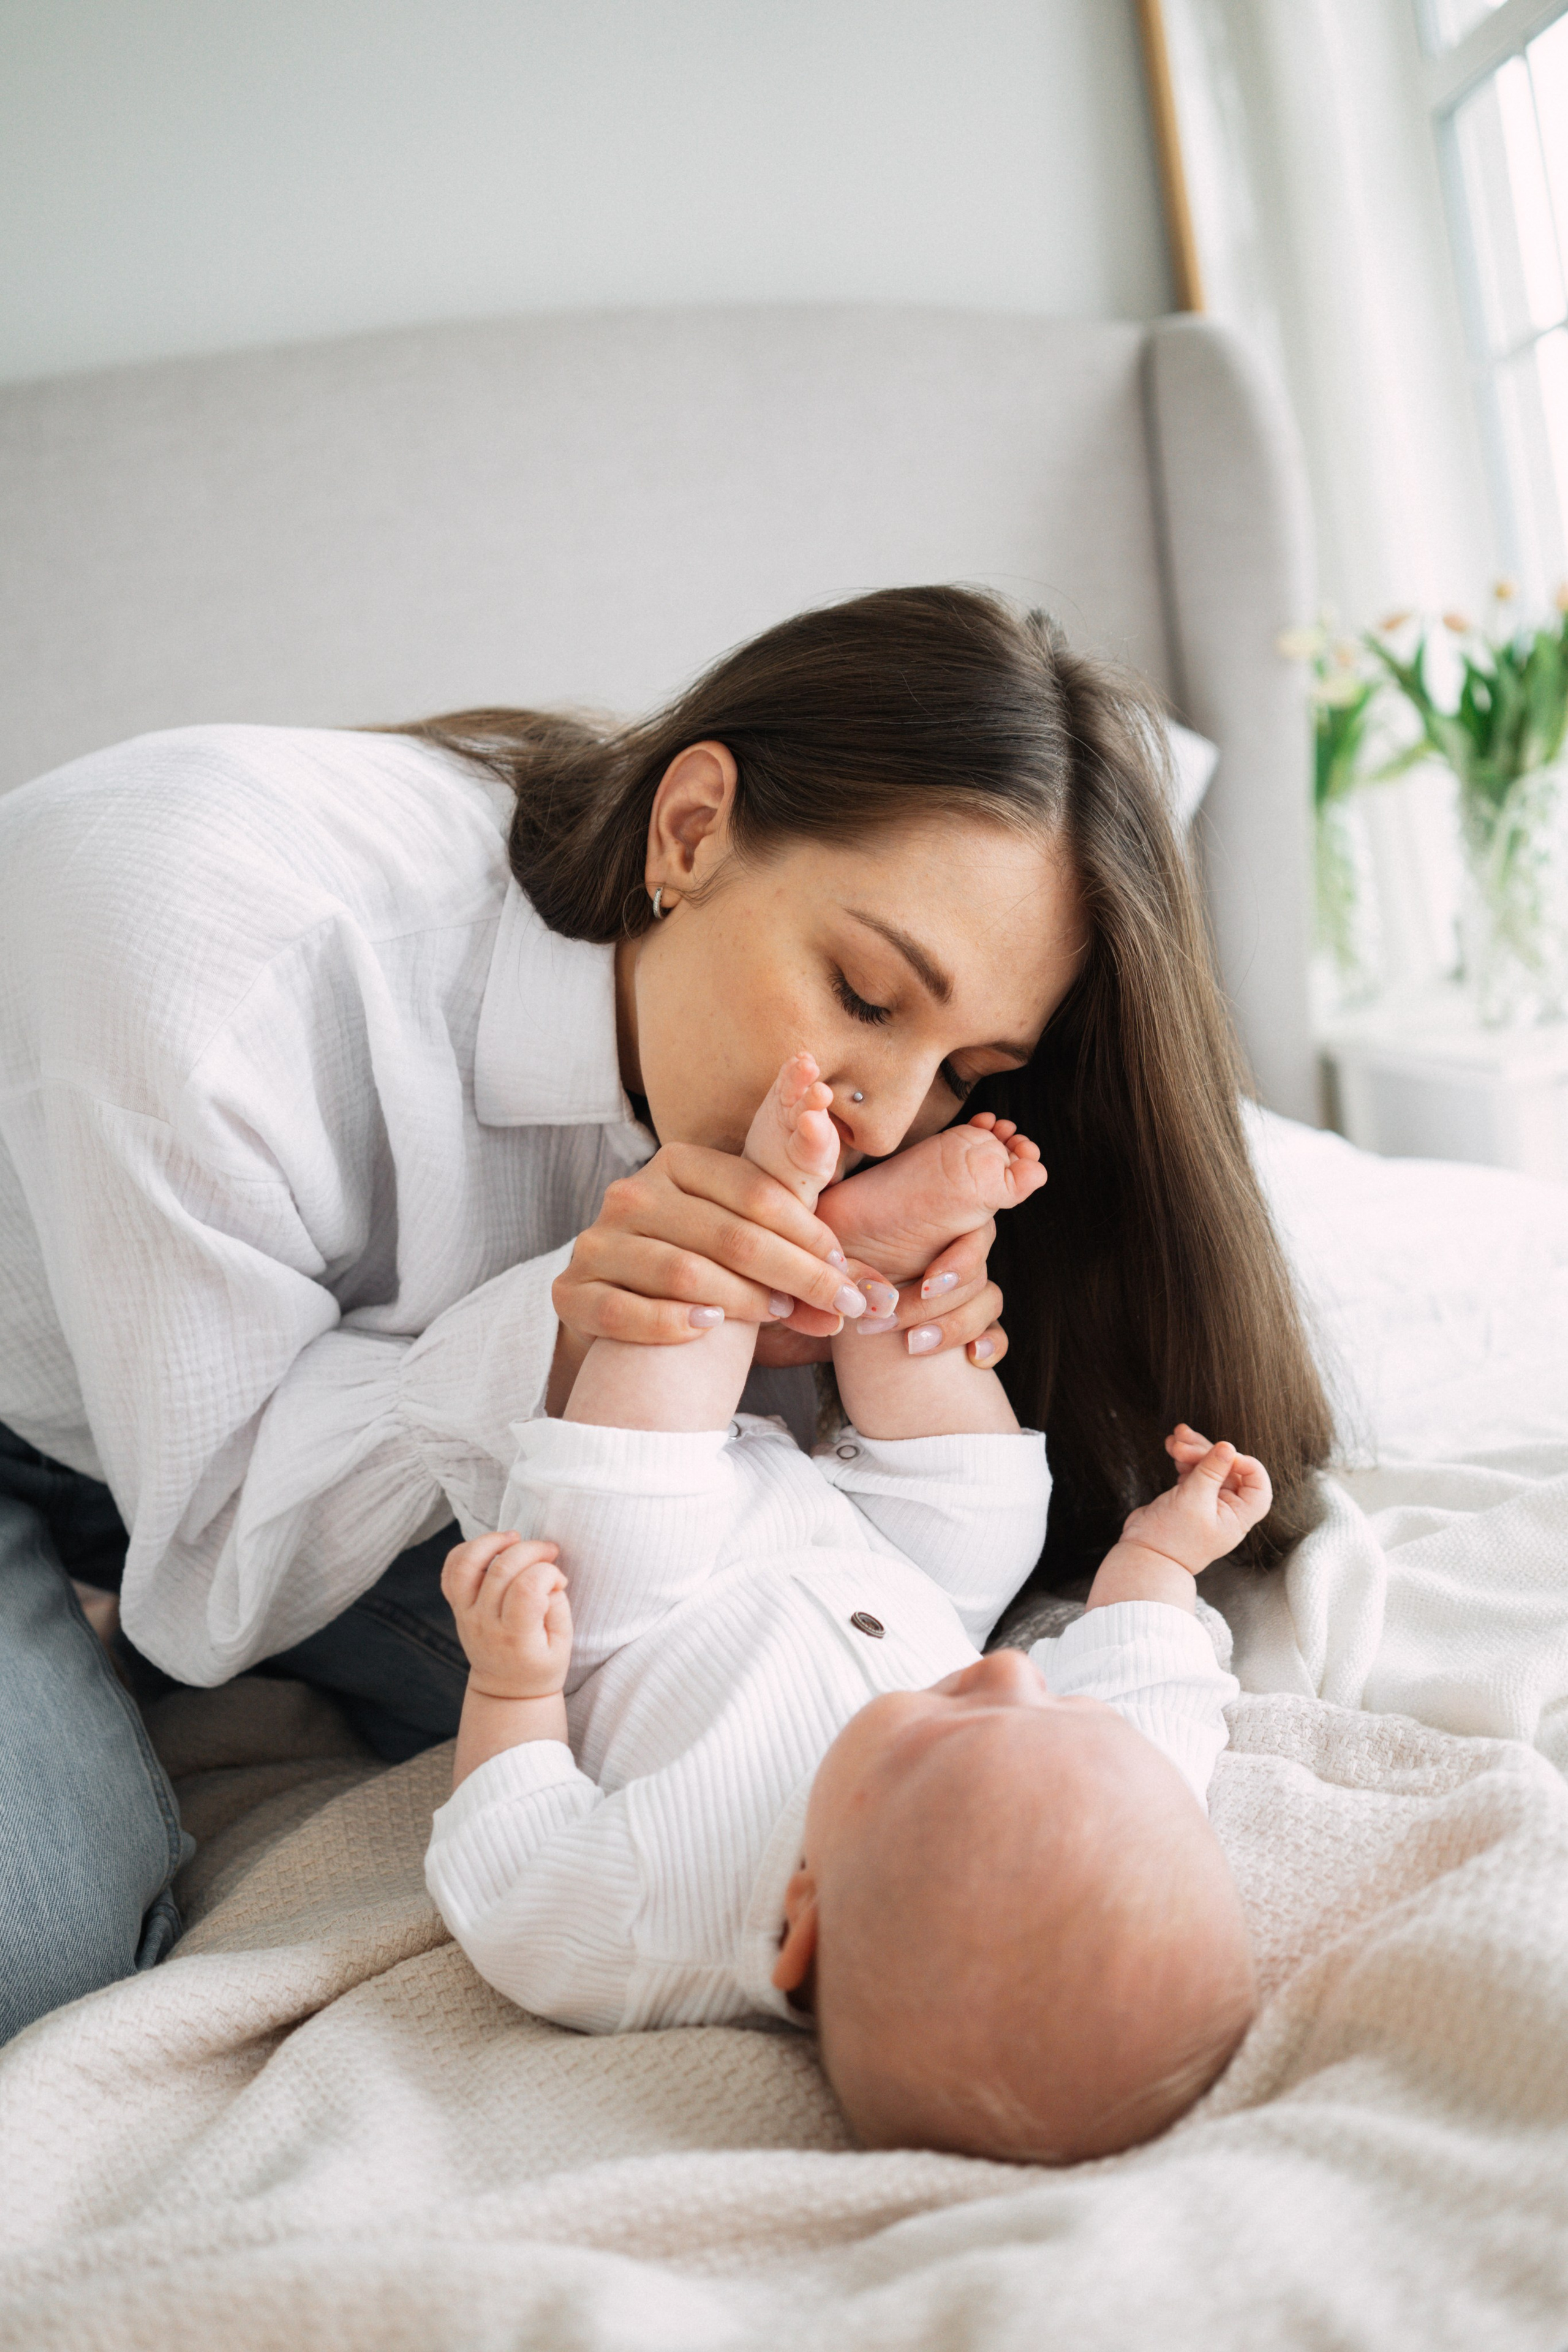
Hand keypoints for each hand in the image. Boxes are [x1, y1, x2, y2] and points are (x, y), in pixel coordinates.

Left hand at [441, 1533, 572, 1698]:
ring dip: (490, 1541)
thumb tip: (549, 1577)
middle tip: (550, 1551)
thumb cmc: (540, 1666)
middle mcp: (485, 1624)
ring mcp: (466, 1614)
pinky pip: (450, 1571)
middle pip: (501, 1570)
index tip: (560, 1581)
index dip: (548, 1573)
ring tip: (514, 1537)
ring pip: (466, 1565)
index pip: (527, 1589)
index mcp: (515, 1637)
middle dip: (531, 1549)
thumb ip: (559, 1608)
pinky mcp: (458, 1607)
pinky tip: (490, 1547)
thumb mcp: (563, 1647)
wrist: (506, 1690)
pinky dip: (466, 1550)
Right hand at [552, 1142, 860, 1350]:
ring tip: (780, 1317)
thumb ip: (806, 1247)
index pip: (757, 1193)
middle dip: (796, 1274)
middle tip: (840, 1308)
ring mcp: (597, 1242)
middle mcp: (633, 1193)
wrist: (619, 1309)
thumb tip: (880, 1292)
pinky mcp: (571, 1292)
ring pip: (682, 1272)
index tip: (849, 1273)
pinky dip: (670, 1323)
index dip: (811, 1235)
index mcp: (680, 1163)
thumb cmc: (703, 1269)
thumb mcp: (749, 1239)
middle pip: (730, 1235)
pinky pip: (623, 1310)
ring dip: (743, 1300)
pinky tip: (707, 1330)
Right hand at [1118, 1426, 1272, 1575]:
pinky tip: (1172, 1448)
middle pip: (1228, 1470)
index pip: (1258, 1486)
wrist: (1143, 1555)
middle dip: (1207, 1452)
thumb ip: (1211, 1471)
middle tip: (1183, 1444)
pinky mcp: (1189, 1498)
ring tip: (1175, 1439)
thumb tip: (1228, 1446)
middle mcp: (1226, 1509)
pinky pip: (1194, 1472)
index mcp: (1237, 1517)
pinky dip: (1184, 1459)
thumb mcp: (1193, 1499)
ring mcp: (1207, 1503)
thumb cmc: (1172, 1536)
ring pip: (1209, 1468)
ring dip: (1193, 1450)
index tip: (1224, 1453)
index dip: (1246, 1465)